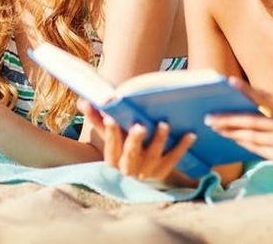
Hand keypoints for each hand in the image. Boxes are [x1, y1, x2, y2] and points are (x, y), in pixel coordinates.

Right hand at [80, 100, 195, 181]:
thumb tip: (82, 101)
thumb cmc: (123, 145)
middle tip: (140, 126)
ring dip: (158, 140)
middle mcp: (128, 168)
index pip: (110, 146)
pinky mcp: (163, 171)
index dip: (110, 132)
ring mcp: (147, 171)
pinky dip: (182, 146)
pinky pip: (174, 158)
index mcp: (113, 159)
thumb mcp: (111, 135)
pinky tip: (190, 134)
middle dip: (134, 140)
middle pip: (131, 154)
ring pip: (153, 156)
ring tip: (163, 124)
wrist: (141, 170)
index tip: (110, 117)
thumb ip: (97, 119)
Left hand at [204, 78, 272, 167]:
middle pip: (253, 121)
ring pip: (252, 137)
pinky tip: (230, 137)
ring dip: (231, 132)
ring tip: (215, 127)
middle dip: (229, 119)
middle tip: (210, 117)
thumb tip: (245, 96)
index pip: (266, 97)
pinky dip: (242, 142)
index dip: (247, 90)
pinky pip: (256, 149)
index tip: (229, 82)